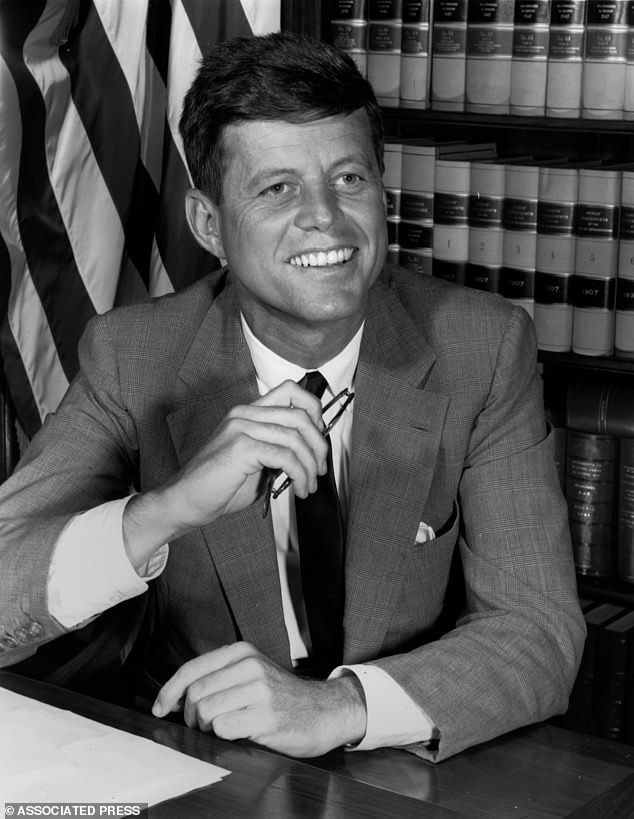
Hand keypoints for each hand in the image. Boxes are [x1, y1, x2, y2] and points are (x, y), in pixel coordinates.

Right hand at [123, 380, 327, 564]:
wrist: (185, 501)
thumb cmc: (218, 485)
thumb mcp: (255, 461)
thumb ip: (278, 450)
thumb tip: (310, 453)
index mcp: (247, 412)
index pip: (291, 390)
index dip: (314, 410)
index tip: (318, 439)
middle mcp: (244, 414)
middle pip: (300, 415)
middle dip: (319, 445)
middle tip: (320, 469)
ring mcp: (241, 428)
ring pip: (295, 438)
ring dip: (310, 467)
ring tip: (307, 486)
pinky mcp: (240, 447)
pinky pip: (284, 456)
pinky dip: (299, 475)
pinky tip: (297, 489)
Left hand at [151, 641, 366, 756]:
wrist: (323, 711)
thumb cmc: (281, 697)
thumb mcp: (251, 673)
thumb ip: (218, 677)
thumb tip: (175, 697)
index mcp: (243, 652)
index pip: (193, 669)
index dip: (169, 691)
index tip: (160, 708)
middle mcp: (250, 666)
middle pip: (195, 693)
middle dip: (189, 715)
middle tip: (200, 724)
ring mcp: (260, 690)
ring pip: (205, 711)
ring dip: (205, 727)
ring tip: (222, 728)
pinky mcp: (266, 717)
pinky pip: (222, 728)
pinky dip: (222, 735)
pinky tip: (239, 733)